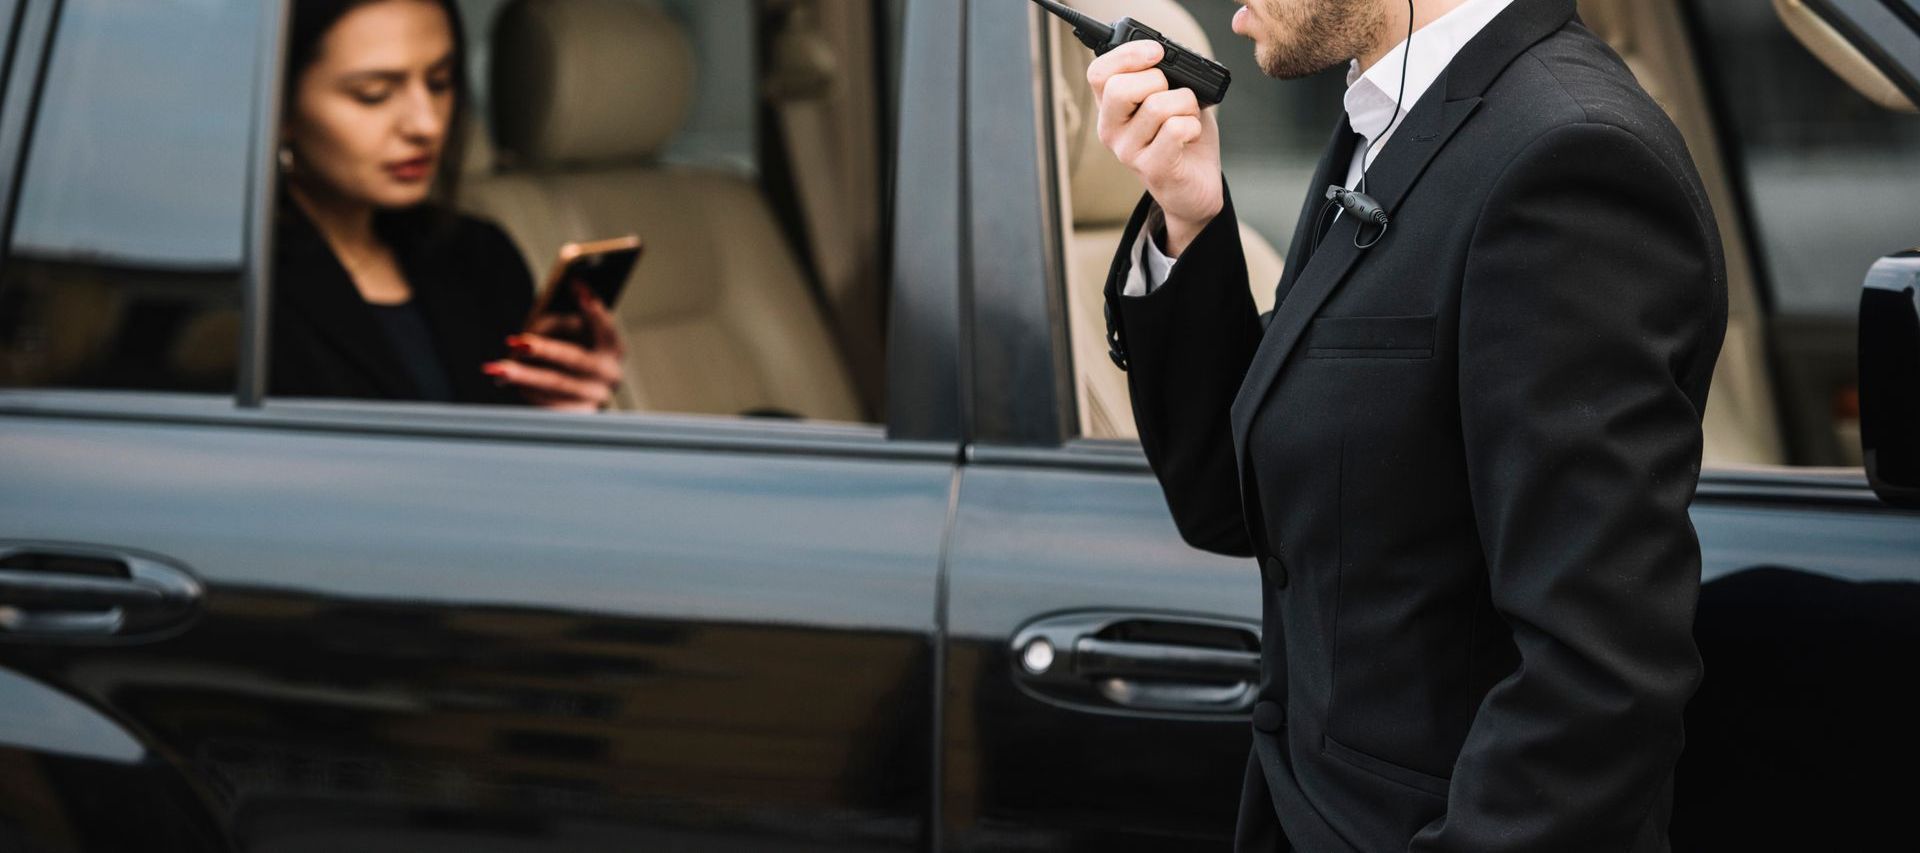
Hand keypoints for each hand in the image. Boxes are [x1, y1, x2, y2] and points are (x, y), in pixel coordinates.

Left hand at [484, 282, 626, 411]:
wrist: (580, 394)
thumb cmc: (571, 354)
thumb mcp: (572, 334)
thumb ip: (561, 321)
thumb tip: (551, 308)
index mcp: (613, 349)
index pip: (605, 326)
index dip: (592, 307)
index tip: (575, 286)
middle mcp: (609, 374)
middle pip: (574, 358)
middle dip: (544, 349)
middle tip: (517, 343)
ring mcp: (596, 397)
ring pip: (556, 384)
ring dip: (524, 375)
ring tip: (496, 368)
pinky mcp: (579, 416)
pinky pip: (549, 405)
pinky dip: (526, 392)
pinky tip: (506, 381)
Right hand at [1088, 40, 1222, 255]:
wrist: (1196, 187)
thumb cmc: (1182, 139)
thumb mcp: (1168, 98)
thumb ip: (1162, 77)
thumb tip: (1166, 57)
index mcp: (1111, 109)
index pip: (1098, 73)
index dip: (1127, 55)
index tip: (1156, 53)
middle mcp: (1111, 130)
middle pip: (1119, 88)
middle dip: (1158, 80)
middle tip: (1173, 94)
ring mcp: (1128, 152)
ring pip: (1156, 106)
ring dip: (1185, 104)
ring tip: (1187, 117)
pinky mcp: (1152, 169)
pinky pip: (1175, 129)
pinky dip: (1193, 125)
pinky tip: (1191, 135)